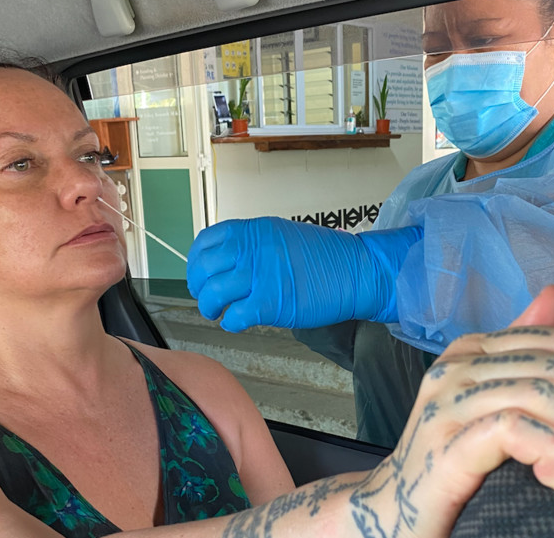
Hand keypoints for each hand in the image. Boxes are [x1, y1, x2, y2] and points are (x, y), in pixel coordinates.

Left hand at [186, 217, 420, 331]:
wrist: (357, 271)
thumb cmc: (326, 257)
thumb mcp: (282, 236)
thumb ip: (253, 245)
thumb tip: (227, 262)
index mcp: (254, 230)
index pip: (206, 242)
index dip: (196, 262)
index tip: (199, 274)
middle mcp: (252, 249)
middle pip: (204, 270)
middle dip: (199, 287)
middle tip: (207, 298)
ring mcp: (260, 276)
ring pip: (213, 294)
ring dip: (210, 307)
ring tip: (218, 312)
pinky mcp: (271, 303)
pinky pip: (234, 316)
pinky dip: (230, 323)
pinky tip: (237, 322)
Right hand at [349, 286, 553, 537]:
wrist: (397, 508)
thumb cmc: (452, 455)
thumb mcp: (489, 395)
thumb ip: (523, 349)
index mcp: (469, 350)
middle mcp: (455, 367)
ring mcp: (446, 404)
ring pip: (540, 394)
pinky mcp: (447, 446)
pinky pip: (513, 428)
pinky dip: (550, 452)